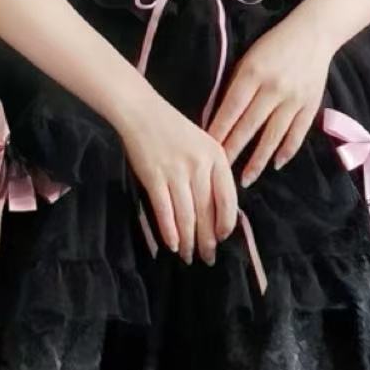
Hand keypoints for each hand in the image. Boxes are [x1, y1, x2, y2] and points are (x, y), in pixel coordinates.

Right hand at [116, 90, 237, 265]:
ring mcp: (176, 171)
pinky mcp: (154, 176)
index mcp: (216, 156)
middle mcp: (199, 165)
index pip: (228, 199)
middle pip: (207, 211)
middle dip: (207, 239)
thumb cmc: (173, 128)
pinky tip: (172, 244)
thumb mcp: (203, 143)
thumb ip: (213, 172)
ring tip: (188, 255)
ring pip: (186, 215)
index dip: (225, 223)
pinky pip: (165, 210)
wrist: (141, 111)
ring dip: (189, 240)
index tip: (222, 238)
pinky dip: (169, 230)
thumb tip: (218, 210)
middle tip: (207, 258)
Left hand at [206, 13, 336, 186]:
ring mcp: (294, 99)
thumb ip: (236, 85)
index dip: (218, 131)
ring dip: (258, 160)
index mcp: (253, 73)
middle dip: (232, 151)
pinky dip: (286, 151)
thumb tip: (218, 116)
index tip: (206, 150)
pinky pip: (297, 134)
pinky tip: (276, 164)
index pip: (231, 109)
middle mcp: (273, 88)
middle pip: (249, 127)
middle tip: (219, 172)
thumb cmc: (273, 44)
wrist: (314, 33)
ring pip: (272, 136)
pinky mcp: (311, 105)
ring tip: (245, 179)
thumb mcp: (248, 57)